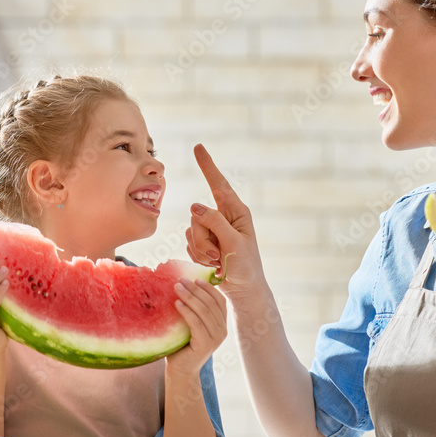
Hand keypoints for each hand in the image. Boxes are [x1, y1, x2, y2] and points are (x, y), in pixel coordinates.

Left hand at [166, 278, 227, 376]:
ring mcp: (216, 338)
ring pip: (204, 311)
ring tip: (177, 288)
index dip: (209, 288)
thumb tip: (184, 285)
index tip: (195, 278)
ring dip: (189, 297)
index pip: (219, 301)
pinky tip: (177, 303)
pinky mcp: (206, 344)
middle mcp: (222, 330)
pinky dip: (186, 311)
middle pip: (211, 303)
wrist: (181, 370)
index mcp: (222, 324)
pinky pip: (196, 323)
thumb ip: (195, 310)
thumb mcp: (192, 324)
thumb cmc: (183, 345)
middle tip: (181, 280)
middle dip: (195, 290)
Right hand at [186, 144, 265, 295]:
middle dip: (204, 240)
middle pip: (197, 216)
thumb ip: (215, 223)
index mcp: (237, 212)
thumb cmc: (246, 266)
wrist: (243, 289)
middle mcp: (223, 217)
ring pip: (191, 231)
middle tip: (219, 255)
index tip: (198, 147)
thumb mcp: (233, 243)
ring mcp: (213, 230)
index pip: (219, 184)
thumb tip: (194, 206)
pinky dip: (198, 257)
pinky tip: (213, 265)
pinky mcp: (204, 243)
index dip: (207, 166)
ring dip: (202, 251)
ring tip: (219, 262)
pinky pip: (189, 244)